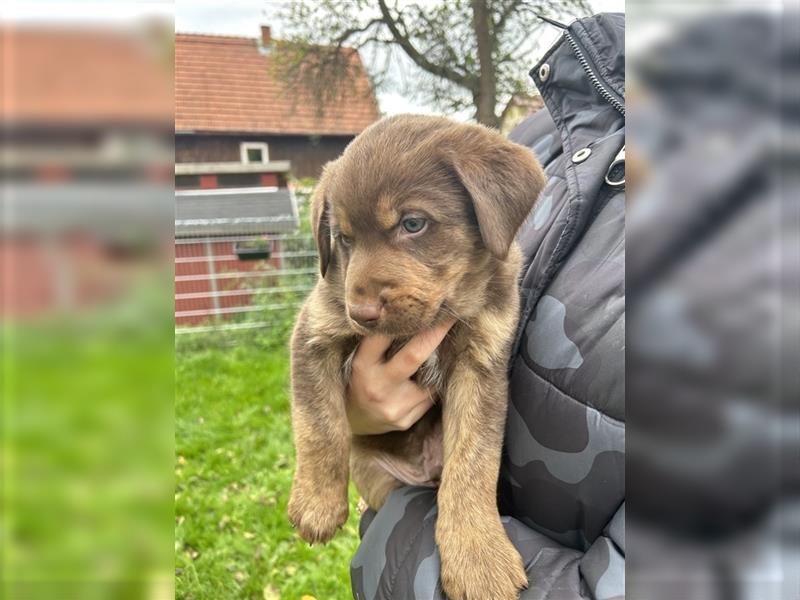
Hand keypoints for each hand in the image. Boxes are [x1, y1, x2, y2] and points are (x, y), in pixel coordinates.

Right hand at [346, 319, 454, 434]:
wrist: (350, 420)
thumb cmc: (357, 379)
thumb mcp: (358, 358)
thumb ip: (377, 340)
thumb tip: (403, 311)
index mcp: (362, 365)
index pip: (383, 336)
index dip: (403, 318)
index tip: (422, 303)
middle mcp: (377, 386)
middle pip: (414, 355)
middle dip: (435, 333)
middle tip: (451, 316)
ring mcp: (393, 406)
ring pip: (428, 378)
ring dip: (438, 364)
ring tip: (444, 349)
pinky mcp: (405, 420)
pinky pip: (429, 397)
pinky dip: (432, 385)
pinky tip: (429, 378)